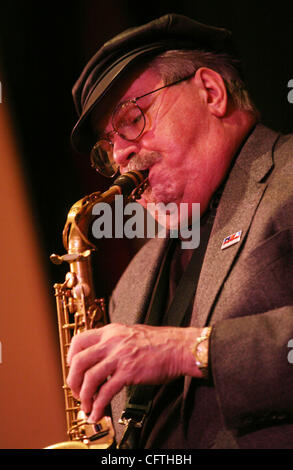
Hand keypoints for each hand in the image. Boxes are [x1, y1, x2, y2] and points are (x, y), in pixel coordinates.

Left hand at [66, 323, 204, 422]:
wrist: (179, 348)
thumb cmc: (159, 343)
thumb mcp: (131, 333)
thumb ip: (114, 342)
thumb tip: (101, 356)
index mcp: (111, 331)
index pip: (79, 340)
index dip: (71, 357)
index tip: (72, 369)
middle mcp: (112, 342)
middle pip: (79, 361)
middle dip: (73, 381)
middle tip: (77, 392)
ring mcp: (120, 356)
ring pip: (89, 378)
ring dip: (84, 396)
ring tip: (87, 406)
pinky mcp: (129, 372)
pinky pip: (106, 391)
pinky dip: (98, 405)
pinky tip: (97, 412)